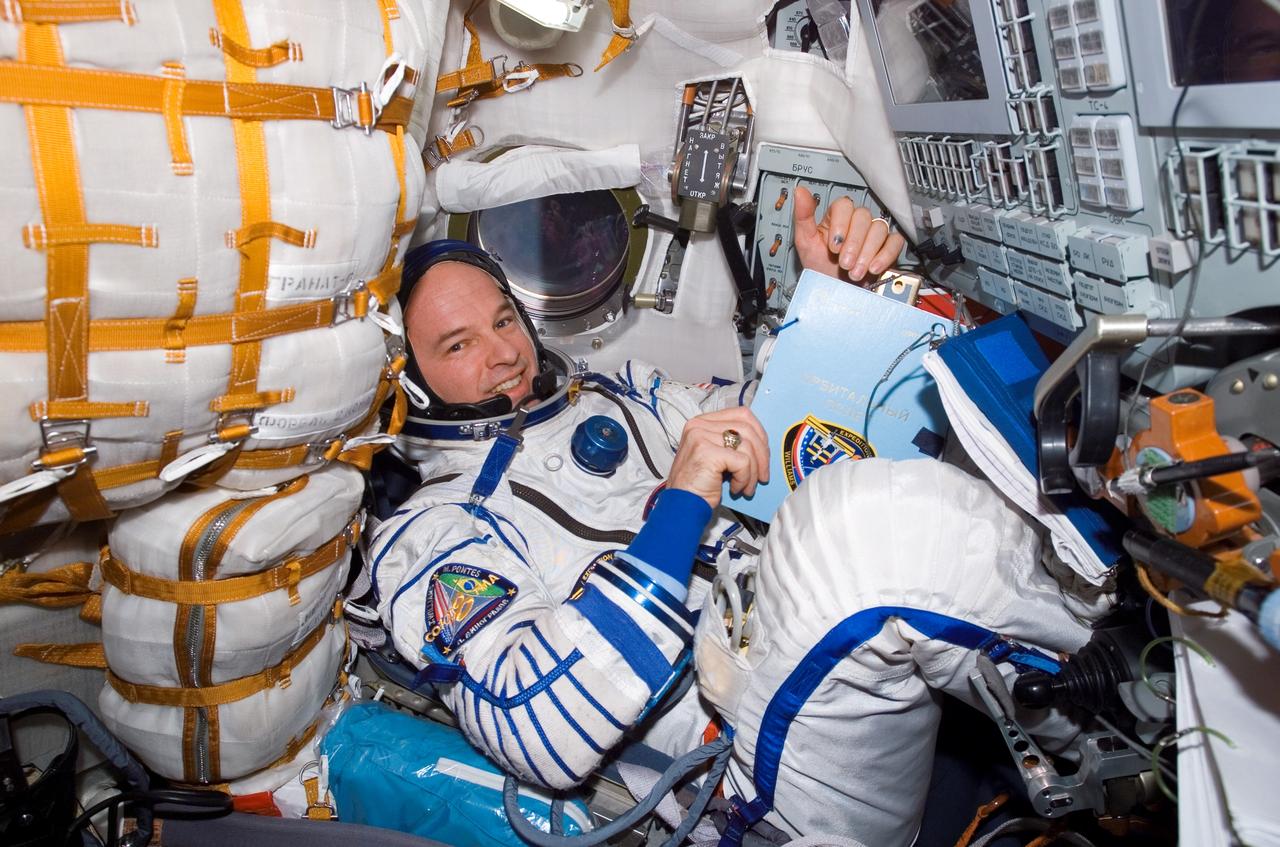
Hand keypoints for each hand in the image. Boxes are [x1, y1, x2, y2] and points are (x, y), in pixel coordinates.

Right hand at [667, 407, 769, 510]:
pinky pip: (742, 462)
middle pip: (747, 428)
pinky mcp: (707, 452)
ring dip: (754, 471)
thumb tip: (761, 443)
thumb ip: (732, 443)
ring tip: (747, 487)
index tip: (763, 454)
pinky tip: (735, 488)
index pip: (741, 414)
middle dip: (762, 454)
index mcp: (701, 423)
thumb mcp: (716, 455)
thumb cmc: (699, 485)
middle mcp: (699, 425)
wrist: (682, 506)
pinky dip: (744, 478)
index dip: (759, 433)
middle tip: (763, 475)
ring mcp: (701, 436)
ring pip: (747, 446)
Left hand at [791, 186, 906, 282]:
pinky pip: (895, 242)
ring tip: (855, 272)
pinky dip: (885, 255)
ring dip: (867, 253)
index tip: (833, 246)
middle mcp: (857, 223)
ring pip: (879, 229)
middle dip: (853, 244)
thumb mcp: (806, 244)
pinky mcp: (888, 247)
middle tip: (844, 263)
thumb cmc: (820, 269)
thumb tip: (800, 191)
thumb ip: (803, 217)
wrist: (834, 293)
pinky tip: (873, 268)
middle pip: (863, 217)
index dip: (841, 225)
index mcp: (837, 218)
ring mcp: (874, 234)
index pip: (844, 205)